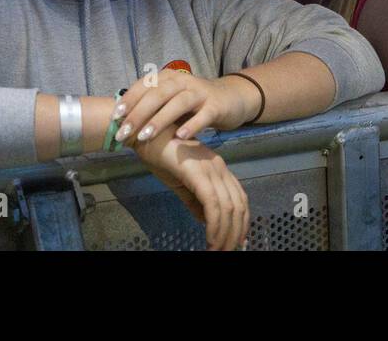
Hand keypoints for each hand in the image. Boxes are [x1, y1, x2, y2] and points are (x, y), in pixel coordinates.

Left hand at [115, 68, 258, 145]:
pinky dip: (191, 126)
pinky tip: (180, 138)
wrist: (230, 99)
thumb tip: (122, 121)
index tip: (115, 117)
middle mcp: (183, 81)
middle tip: (123, 132)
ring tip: (145, 137)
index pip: (145, 85)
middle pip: (158, 94)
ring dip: (160, 120)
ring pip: (178, 103)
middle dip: (138, 113)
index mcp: (168, 77)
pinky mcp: (216, 106)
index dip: (129, 100)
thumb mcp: (171, 100)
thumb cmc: (193, 103)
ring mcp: (200, 92)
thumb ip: (151, 107)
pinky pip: (203, 116)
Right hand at [132, 132, 248, 250]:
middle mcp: (220, 168)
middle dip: (235, 234)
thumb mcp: (181, 183)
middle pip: (239, 206)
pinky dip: (214, 225)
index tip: (237, 242)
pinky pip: (213, 204)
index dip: (242, 223)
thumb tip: (206, 221)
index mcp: (218, 169)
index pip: (240, 199)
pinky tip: (210, 239)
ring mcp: (210, 169)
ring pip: (228, 208)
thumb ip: (195, 201)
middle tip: (226, 251)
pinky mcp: (198, 173)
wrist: (145, 136)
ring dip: (224, 234)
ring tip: (216, 250)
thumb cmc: (161, 157)